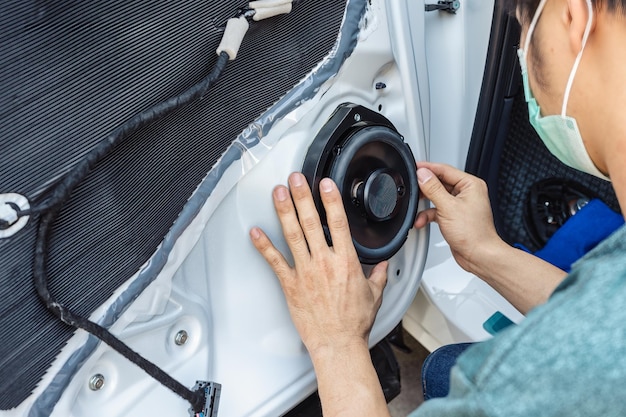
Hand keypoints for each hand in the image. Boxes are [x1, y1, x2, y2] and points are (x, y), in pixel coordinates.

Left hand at [250, 173, 387, 354]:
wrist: (338, 344)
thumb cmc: (354, 322)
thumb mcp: (374, 294)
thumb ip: (377, 274)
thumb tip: (383, 264)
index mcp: (345, 261)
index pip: (338, 222)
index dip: (331, 200)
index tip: (325, 184)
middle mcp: (324, 262)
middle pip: (311, 222)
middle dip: (302, 197)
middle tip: (295, 179)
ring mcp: (305, 272)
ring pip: (293, 235)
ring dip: (284, 211)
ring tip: (278, 193)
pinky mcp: (291, 285)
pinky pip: (275, 261)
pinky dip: (264, 246)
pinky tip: (256, 232)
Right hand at [413, 162, 502, 273]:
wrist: (479, 255)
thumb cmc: (473, 234)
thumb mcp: (448, 207)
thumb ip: (433, 189)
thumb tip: (422, 175)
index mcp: (470, 185)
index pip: (445, 170)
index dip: (428, 168)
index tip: (415, 167)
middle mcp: (467, 193)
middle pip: (440, 183)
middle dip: (425, 188)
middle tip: (413, 188)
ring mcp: (460, 205)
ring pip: (437, 197)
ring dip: (425, 204)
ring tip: (416, 208)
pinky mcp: (454, 216)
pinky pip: (437, 210)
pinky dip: (428, 215)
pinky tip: (421, 220)